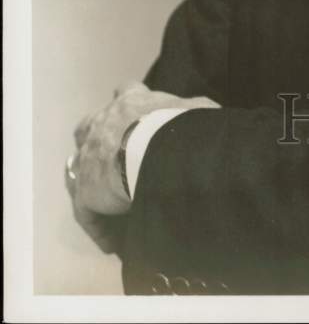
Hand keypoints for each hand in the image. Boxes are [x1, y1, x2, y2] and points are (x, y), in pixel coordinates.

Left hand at [67, 81, 218, 233]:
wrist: (153, 148)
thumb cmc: (176, 125)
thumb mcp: (195, 108)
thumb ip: (194, 109)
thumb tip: (206, 112)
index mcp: (130, 101)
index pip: (125, 91)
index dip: (129, 100)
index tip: (135, 113)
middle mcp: (102, 124)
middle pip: (87, 126)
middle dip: (95, 137)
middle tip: (112, 157)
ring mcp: (88, 157)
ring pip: (78, 167)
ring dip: (91, 182)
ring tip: (107, 203)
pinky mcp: (84, 189)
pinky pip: (86, 212)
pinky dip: (100, 226)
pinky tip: (113, 242)